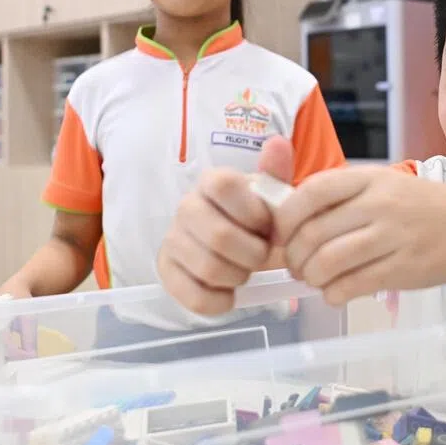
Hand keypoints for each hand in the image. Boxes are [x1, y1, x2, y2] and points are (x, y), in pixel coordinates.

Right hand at [156, 137, 292, 314]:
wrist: (236, 244)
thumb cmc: (257, 218)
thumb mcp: (272, 196)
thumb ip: (277, 174)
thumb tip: (278, 143)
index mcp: (213, 181)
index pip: (223, 186)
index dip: (252, 212)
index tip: (267, 225)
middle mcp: (187, 206)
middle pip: (219, 236)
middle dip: (252, 254)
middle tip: (262, 256)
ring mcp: (173, 239)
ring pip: (209, 269)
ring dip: (239, 277)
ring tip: (246, 271)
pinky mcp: (167, 271)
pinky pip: (193, 296)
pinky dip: (220, 301)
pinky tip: (230, 293)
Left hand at [274, 167, 445, 304]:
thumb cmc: (425, 207)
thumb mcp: (385, 187)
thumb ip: (343, 199)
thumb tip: (290, 224)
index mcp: (370, 178)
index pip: (311, 191)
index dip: (285, 217)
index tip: (281, 234)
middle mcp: (379, 204)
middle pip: (313, 232)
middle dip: (294, 256)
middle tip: (296, 265)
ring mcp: (393, 237)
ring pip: (328, 262)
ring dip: (311, 277)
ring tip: (315, 279)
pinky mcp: (405, 269)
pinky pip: (353, 285)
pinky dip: (334, 293)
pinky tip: (336, 292)